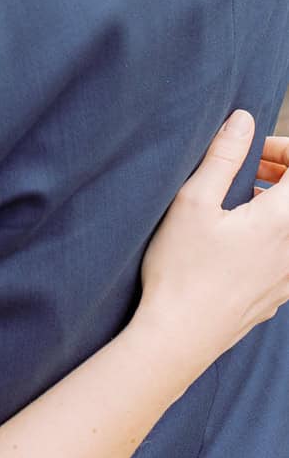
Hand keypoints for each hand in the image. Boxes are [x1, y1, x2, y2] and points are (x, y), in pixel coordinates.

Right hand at [136, 112, 288, 384]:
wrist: (180, 338)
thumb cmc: (181, 269)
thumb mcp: (193, 202)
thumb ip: (223, 156)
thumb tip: (244, 120)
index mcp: (280, 221)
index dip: (284, 149)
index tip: (254, 149)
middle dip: (282, 172)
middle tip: (248, 167)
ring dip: (279, 202)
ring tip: (242, 199)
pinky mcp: (279, 296)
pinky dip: (277, 233)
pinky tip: (240, 238)